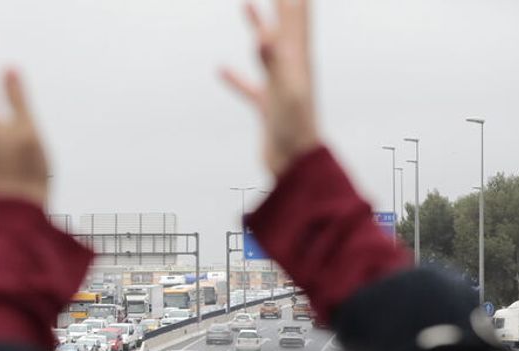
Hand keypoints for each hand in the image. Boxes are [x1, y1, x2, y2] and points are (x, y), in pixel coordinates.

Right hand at [221, 0, 321, 176]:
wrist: (295, 165)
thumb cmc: (296, 130)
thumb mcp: (285, 93)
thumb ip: (275, 62)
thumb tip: (263, 35)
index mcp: (297, 63)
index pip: (294, 20)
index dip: (290, 1)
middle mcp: (291, 70)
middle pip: (285, 26)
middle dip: (281, 3)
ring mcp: (279, 87)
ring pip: (266, 49)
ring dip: (258, 26)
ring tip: (246, 4)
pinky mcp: (267, 106)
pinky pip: (248, 85)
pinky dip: (235, 77)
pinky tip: (221, 70)